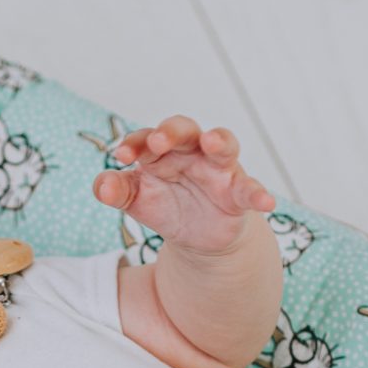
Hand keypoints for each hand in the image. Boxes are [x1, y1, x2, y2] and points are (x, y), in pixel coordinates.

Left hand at [91, 116, 277, 255]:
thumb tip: (102, 188)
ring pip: (223, 145)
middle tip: (158, 140)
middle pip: (185, 130)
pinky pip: (250, 189)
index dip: (135, 143)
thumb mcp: (136, 200)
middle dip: (172, 131)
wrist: (197, 237)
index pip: (147, 138)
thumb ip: (117, 191)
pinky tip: (265, 201)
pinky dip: (258, 193)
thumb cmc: (165, 205)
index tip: (121, 156)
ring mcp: (219, 170)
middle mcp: (192, 152)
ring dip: (219, 141)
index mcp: (162, 151)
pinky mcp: (239, 193)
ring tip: (212, 142)